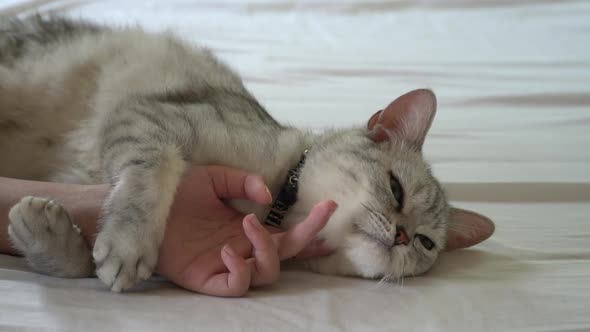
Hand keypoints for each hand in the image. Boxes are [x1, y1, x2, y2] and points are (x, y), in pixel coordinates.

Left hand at [156, 166, 335, 296]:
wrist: (145, 207)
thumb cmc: (178, 193)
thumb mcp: (215, 178)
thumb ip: (243, 182)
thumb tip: (267, 198)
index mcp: (247, 228)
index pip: (286, 232)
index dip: (310, 227)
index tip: (329, 209)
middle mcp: (243, 248)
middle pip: (286, 254)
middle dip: (305, 239)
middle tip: (314, 223)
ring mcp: (227, 264)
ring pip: (266, 272)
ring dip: (265, 249)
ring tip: (247, 223)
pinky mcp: (208, 279)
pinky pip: (236, 286)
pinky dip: (239, 270)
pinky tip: (226, 248)